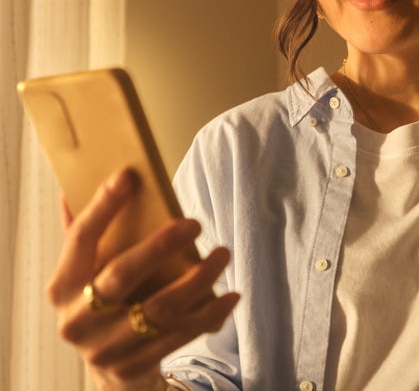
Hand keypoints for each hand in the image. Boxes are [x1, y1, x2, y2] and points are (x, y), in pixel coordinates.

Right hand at [47, 168, 239, 390]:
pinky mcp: (134, 366)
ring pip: (159, 309)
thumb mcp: (87, 270)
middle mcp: (78, 319)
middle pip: (122, 275)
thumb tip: (71, 187)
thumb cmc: (104, 300)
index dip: (103, 206)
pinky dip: (210, 314)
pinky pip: (180, 336)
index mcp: (63, 285)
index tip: (128, 175)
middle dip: (161, 245)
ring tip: (223, 254)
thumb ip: (83, 232)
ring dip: (198, 279)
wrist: (110, 367)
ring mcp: (105, 348)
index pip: (80, 238)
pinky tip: (231, 296)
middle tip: (195, 223)